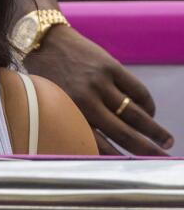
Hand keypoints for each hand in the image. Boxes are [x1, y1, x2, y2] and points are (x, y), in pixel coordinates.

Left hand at [24, 26, 173, 154]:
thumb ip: (70, 124)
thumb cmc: (43, 78)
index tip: (133, 168)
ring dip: (155, 130)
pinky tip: (150, 113)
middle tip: (161, 159)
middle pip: (123, 133)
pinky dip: (147, 105)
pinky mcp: (110, 67)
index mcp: (67, 115)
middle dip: (146, 149)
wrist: (42, 41)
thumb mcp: (50, 105)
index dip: (118, 158)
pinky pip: (137, 91)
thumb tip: (92, 148)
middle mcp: (84, 101)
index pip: (98, 145)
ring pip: (135, 113)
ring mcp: (99, 84)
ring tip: (167, 141)